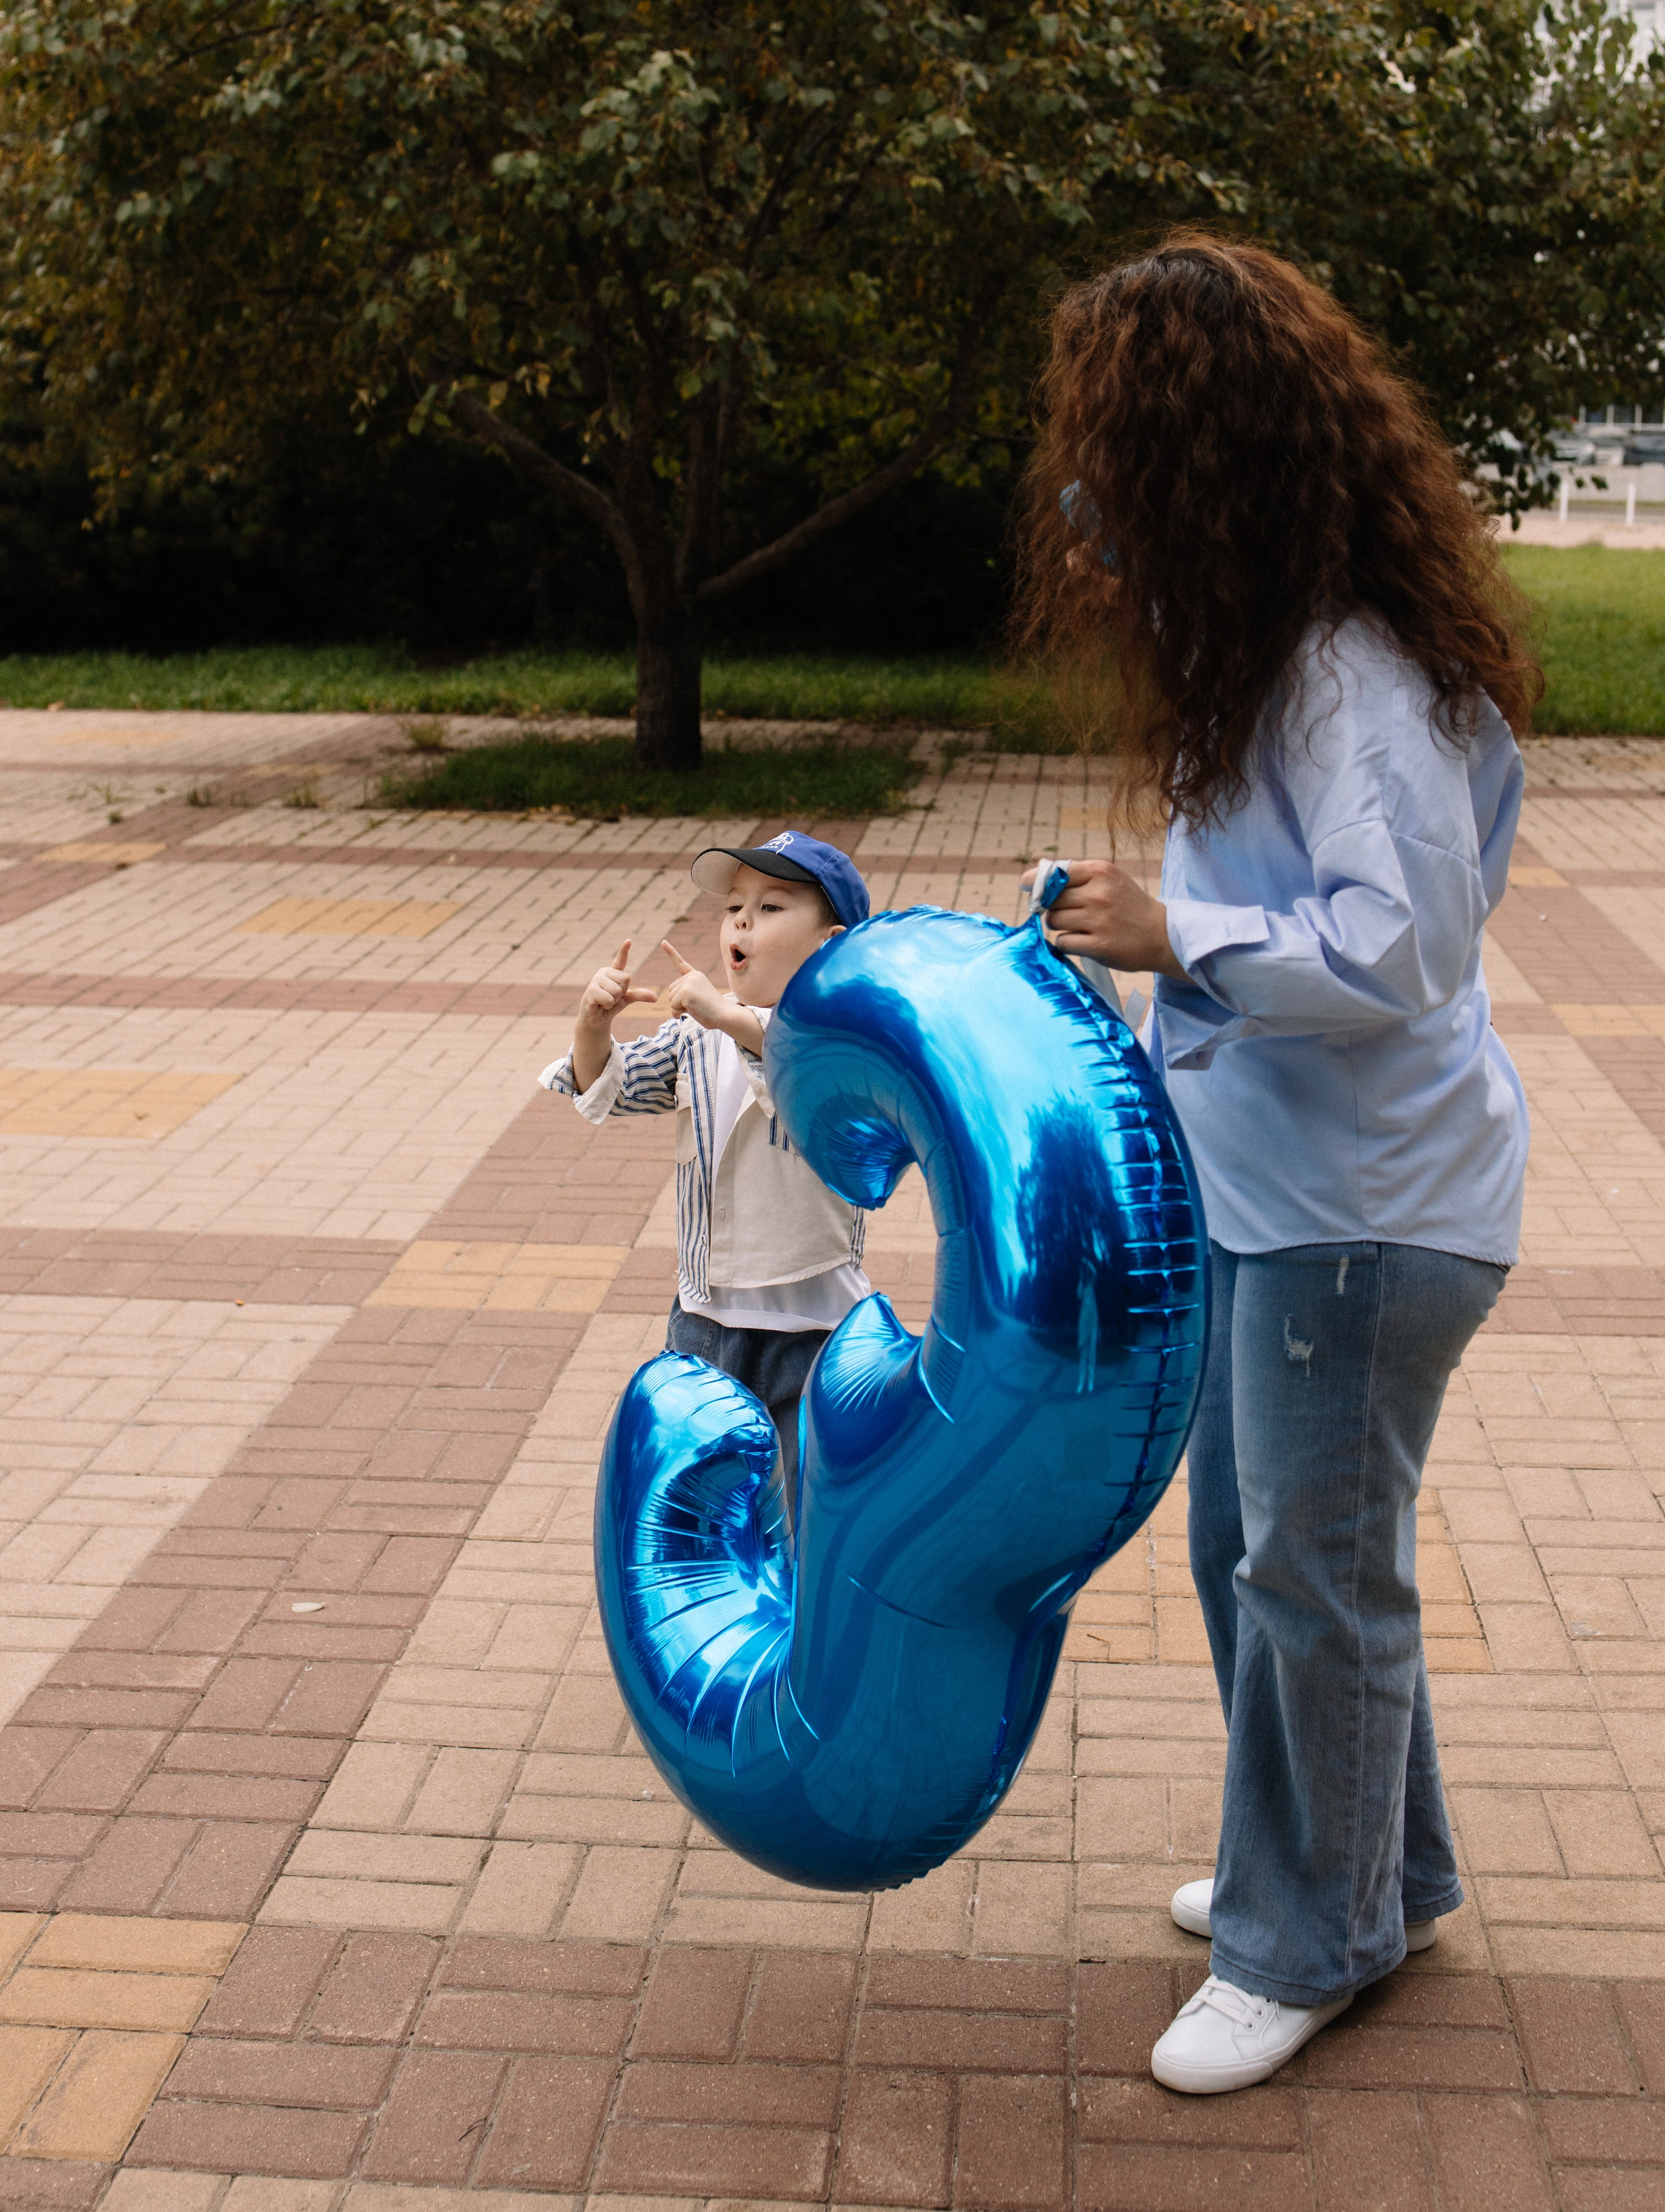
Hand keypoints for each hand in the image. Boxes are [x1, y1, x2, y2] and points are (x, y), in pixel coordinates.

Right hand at [577, 939, 657, 1029]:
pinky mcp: (590, 991)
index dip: (624, 950)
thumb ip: (639, 995)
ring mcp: (595, 980)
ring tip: (604, 1002)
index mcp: (613, 972)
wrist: (596, 1019)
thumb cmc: (610, 1006)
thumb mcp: (627, 999)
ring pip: (618, 991)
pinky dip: (607, 1005)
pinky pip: (609, 999)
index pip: (620, 960)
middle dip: (622, 994)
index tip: (629, 941)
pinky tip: (599, 1005)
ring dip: (614, 1001)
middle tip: (611, 998)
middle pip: (626, 979)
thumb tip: (655, 997)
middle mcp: (603, 973)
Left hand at [662, 941, 764, 1055]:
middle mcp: (691, 976)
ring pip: (671, 999)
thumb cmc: (713, 1011)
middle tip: (697, 1005)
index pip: (680, 963)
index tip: (663, 942)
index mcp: (695, 975)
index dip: (671, 952)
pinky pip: (673, 1006)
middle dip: (679, 1002)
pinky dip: (679, 1013)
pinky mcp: (686, 993)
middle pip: (671, 991)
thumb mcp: (698, 999)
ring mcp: (688, 983)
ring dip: (680, 1008)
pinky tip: (694, 1010)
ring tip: (696, 1007)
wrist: (725, 1015)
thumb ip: (686, 999)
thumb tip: (673, 1013)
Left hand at [1021, 858, 1186, 980]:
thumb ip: (1075, 874)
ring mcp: (1099, 920)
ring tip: (1080, 927)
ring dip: (1060, 926)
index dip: (1035, 881)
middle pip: (1050, 900)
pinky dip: (1068, 943)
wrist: (1162, 935)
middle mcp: (1099, 893)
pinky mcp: (1099, 946)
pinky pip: (1062, 942)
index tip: (1026, 886)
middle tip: (1067, 912)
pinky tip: (1084, 941)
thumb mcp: (1109, 879)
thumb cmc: (1128, 905)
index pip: (1055, 873)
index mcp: (1101, 871)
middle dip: (1051, 907)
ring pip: (1053, 921)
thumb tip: (1038, 868)